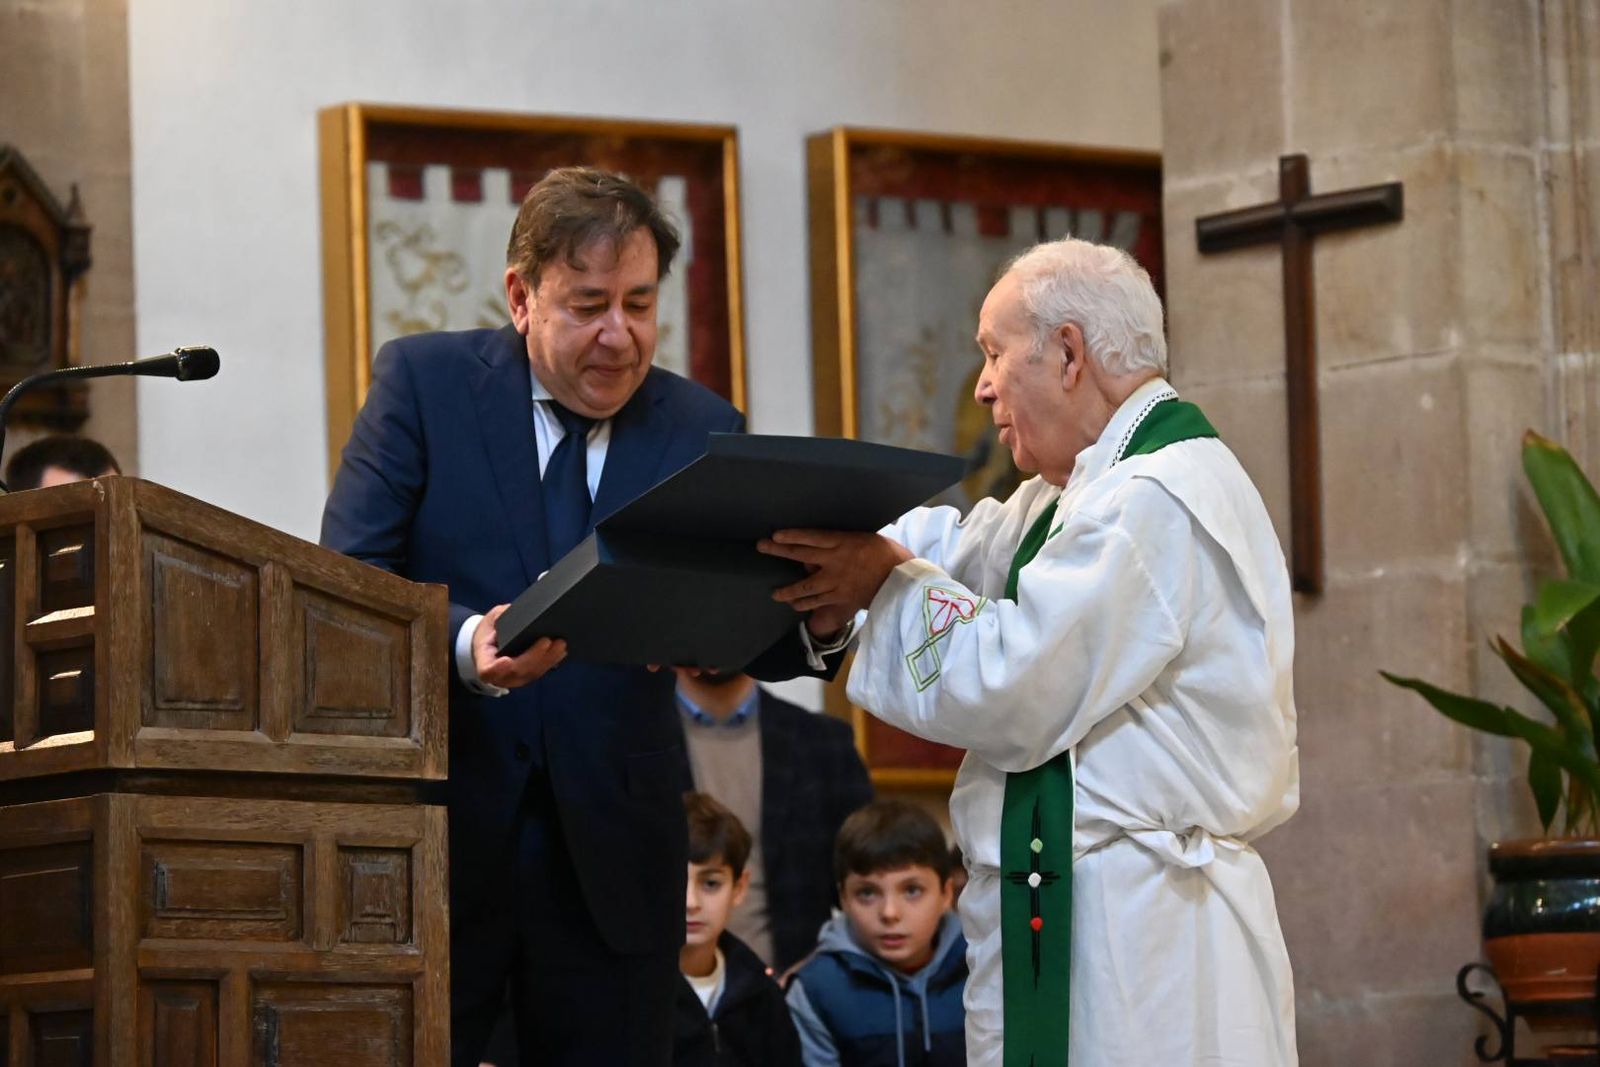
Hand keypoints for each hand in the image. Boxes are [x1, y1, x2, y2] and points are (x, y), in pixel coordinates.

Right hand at [474, 604, 566, 687]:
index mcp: (485, 661)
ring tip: (561, 644)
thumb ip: (501, 616)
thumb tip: (517, 612)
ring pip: (532, 673)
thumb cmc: (490, 631)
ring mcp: (515, 679)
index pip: (488, 670)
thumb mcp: (491, 619)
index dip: (497, 668)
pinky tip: (561, 651)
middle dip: (534, 656)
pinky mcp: (528, 677)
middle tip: (548, 641)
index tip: (506, 660)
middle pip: (517, 671)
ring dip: (548, 660)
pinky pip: (540, 672)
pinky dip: (552, 662)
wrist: (490, 645)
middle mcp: (499, 675)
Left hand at [758, 529, 911, 633]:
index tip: (775, 535)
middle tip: (761, 547)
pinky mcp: (841, 598)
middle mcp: (835, 561)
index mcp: (843, 542)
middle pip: (801, 554)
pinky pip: (817, 601)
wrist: (902, 579)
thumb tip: (823, 545)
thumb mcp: (865, 539)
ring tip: (775, 593)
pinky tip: (794, 605)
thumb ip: (844, 542)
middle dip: (779, 551)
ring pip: (805, 586)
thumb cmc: (887, 555)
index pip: (812, 536)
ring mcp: (836, 581)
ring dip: (788, 590)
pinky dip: (804, 604)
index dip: (792, 535)